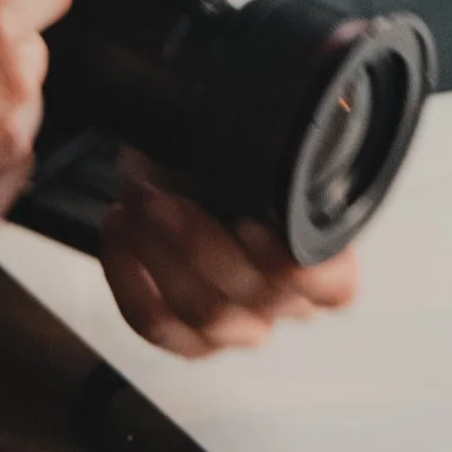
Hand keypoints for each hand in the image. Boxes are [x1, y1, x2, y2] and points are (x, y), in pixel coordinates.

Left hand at [100, 153, 360, 358]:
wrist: (204, 190)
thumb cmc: (244, 170)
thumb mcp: (265, 148)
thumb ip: (267, 144)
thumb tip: (244, 111)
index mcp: (324, 260)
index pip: (331, 284)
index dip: (293, 264)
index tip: (250, 221)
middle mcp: (287, 302)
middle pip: (252, 294)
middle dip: (197, 241)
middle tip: (159, 194)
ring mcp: (240, 327)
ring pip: (204, 312)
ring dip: (159, 253)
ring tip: (135, 202)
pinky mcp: (192, 340)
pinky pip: (156, 324)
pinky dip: (129, 277)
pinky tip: (120, 230)